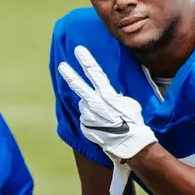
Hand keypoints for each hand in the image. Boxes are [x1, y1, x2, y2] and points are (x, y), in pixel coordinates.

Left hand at [56, 45, 156, 162]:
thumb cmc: (132, 123)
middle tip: (62, 65)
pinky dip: (93, 120)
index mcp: (106, 94)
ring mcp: (87, 115)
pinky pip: (87, 118)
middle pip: (78, 85)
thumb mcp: (128, 104)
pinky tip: (104, 126)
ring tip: (107, 118)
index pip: (94, 72)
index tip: (78, 50)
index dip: (86, 60)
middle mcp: (94, 103)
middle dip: (69, 74)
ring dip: (93, 108)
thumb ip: (114, 97)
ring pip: (86, 105)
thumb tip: (105, 96)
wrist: (128, 144)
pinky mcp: (85, 126)